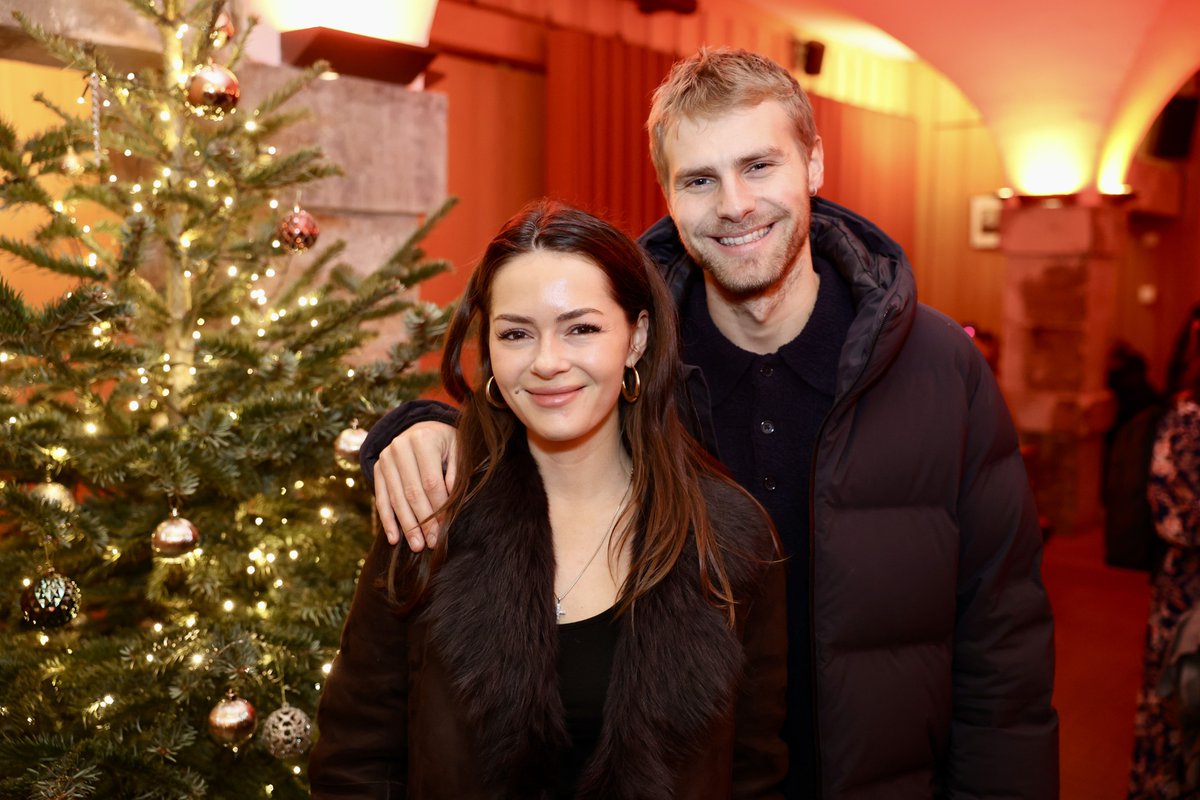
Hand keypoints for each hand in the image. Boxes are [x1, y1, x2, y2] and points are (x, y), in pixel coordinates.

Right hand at [372, 421, 457, 550]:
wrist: (422, 428)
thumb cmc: (446, 443)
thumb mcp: (459, 450)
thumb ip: (457, 472)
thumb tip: (450, 500)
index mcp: (423, 439)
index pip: (431, 481)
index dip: (438, 507)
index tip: (446, 528)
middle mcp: (400, 447)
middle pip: (412, 492)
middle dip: (423, 520)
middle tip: (432, 542)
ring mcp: (385, 458)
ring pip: (395, 497)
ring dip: (406, 525)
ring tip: (417, 545)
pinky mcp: (377, 468)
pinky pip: (381, 497)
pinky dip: (387, 519)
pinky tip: (394, 538)